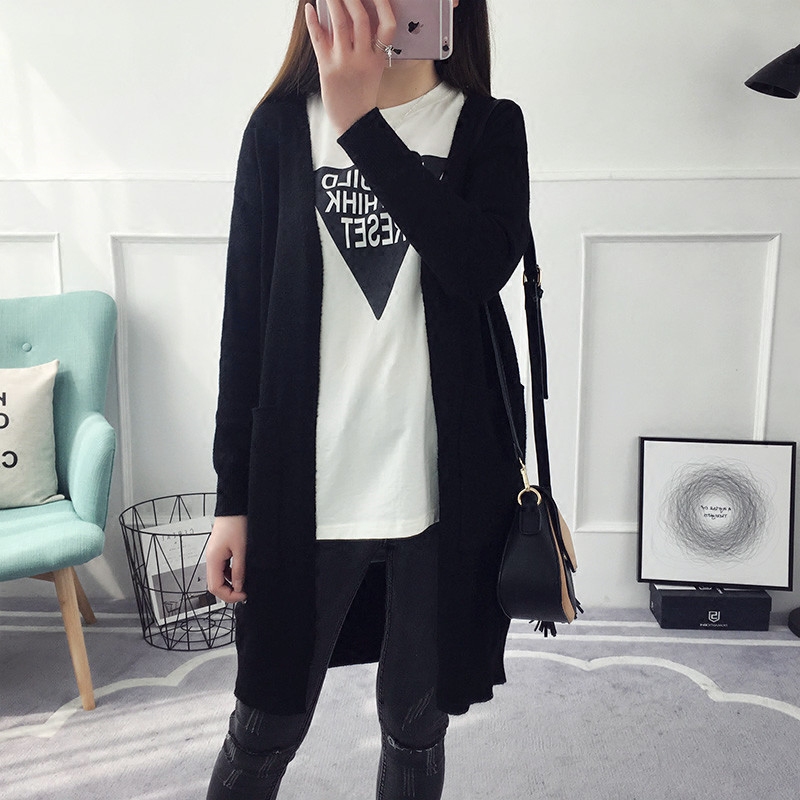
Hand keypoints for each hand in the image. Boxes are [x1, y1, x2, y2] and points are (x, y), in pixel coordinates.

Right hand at [206, 515, 247, 602]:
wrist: (234, 508)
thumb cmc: (236, 523)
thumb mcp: (241, 549)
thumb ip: (239, 570)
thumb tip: (239, 586)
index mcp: (213, 559)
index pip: (215, 587)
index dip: (229, 596)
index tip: (243, 596)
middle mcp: (211, 558)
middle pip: (215, 584)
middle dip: (229, 592)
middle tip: (244, 593)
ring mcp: (214, 555)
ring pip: (218, 577)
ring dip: (230, 584)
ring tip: (244, 584)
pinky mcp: (219, 551)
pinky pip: (222, 569)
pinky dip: (230, 575)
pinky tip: (240, 573)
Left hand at [305, 0, 396, 134]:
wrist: (353, 122)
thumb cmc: (362, 96)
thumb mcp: (373, 70)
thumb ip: (369, 47)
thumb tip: (354, 17)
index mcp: (378, 58)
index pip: (388, 25)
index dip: (383, 4)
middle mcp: (363, 58)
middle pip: (360, 17)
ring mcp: (344, 62)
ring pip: (340, 23)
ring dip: (333, 1)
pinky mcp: (327, 68)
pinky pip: (318, 38)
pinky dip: (313, 21)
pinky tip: (310, 8)